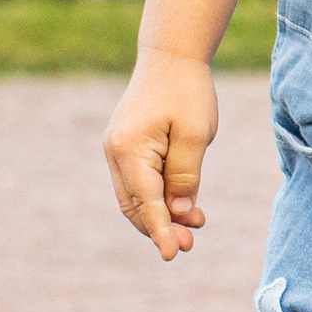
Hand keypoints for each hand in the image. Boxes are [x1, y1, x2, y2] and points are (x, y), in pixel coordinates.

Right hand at [103, 55, 220, 259]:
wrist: (171, 56)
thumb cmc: (186, 91)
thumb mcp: (194, 135)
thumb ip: (186, 176)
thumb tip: (179, 212)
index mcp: (129, 150)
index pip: (146, 203)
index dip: (160, 232)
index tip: (172, 255)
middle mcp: (115, 153)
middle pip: (135, 206)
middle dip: (161, 228)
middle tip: (190, 244)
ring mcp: (117, 150)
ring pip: (135, 198)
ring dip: (161, 215)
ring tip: (196, 224)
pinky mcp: (126, 148)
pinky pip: (138, 184)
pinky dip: (157, 199)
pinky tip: (183, 205)